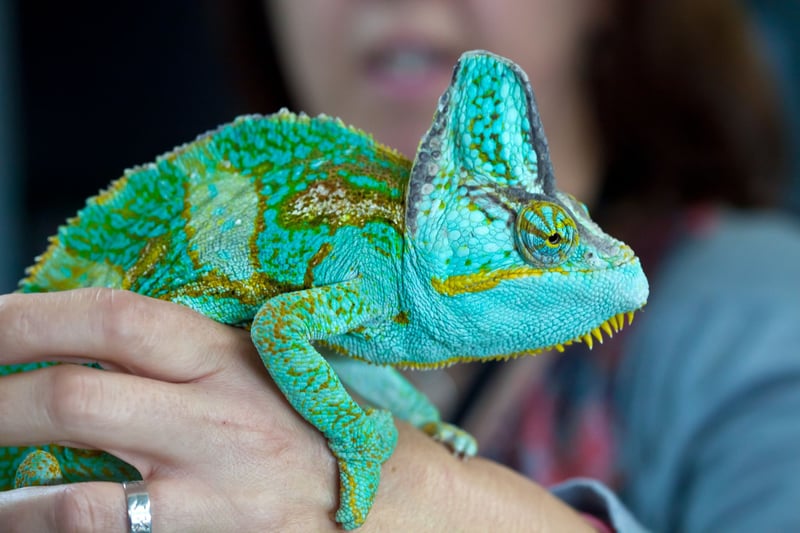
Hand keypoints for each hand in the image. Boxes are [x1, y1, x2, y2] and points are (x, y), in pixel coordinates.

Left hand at [0, 288, 597, 530]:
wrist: (405, 505)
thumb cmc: (339, 424)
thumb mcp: (280, 366)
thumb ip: (201, 352)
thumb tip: (106, 339)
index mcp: (235, 356)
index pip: (117, 318)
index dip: (33, 315)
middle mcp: (217, 417)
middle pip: (77, 395)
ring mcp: (211, 489)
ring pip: (73, 487)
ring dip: (5, 488)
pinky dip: (47, 527)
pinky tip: (23, 519)